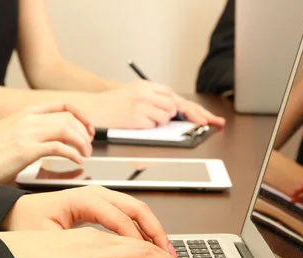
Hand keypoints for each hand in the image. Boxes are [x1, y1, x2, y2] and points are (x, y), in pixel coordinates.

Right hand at [0, 104, 94, 183]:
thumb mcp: (18, 138)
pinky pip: (58, 148)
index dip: (81, 116)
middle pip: (68, 119)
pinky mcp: (26, 150)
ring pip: (66, 130)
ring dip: (81, 143)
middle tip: (89, 147)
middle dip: (84, 133)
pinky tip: (77, 161)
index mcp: (27, 114)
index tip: (90, 129)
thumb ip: (37, 135)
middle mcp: (28, 120)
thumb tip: (59, 142)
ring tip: (85, 155)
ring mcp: (27, 134)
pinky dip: (72, 154)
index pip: (63, 106)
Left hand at [2, 185, 175, 255]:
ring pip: (139, 212)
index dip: (136, 241)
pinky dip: (145, 231)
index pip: (121, 220)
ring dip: (156, 233)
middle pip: (139, 211)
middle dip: (158, 236)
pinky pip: (132, 216)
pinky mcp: (103, 207)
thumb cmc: (27, 223)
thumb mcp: (49, 237)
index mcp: (85, 199)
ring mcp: (103, 198)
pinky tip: (151, 247)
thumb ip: (78, 246)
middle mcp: (99, 194)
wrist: (14, 214)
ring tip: (168, 255)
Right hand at [83, 80, 223, 128]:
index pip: (175, 96)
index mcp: (146, 85)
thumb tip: (176, 109)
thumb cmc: (114, 104)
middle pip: (175, 105)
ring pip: (166, 116)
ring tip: (145, 119)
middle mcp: (146, 93)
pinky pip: (154, 125)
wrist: (93, 108)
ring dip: (161, 122)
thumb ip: (155, 97)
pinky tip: (137, 123)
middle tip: (204, 124)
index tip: (208, 119)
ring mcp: (141, 105)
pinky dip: (149, 127)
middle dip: (190, 116)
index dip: (194, 108)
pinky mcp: (137, 117)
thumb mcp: (135, 93)